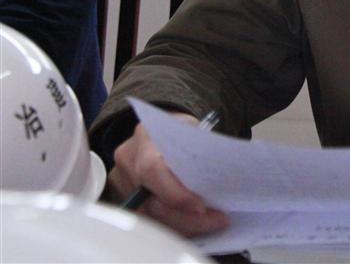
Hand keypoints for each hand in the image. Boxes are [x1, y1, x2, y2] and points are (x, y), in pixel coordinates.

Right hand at [106, 114, 228, 236]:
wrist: (167, 128)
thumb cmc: (184, 130)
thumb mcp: (195, 131)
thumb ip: (201, 152)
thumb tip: (222, 180)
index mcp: (146, 135)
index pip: (152, 170)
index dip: (175, 194)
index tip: (200, 207)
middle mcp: (129, 158)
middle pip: (152, 201)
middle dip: (186, 217)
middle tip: (216, 219)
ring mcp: (123, 179)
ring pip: (151, 216)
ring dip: (183, 225)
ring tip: (211, 222)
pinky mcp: (126, 195)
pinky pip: (150, 218)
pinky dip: (175, 224)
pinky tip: (195, 224)